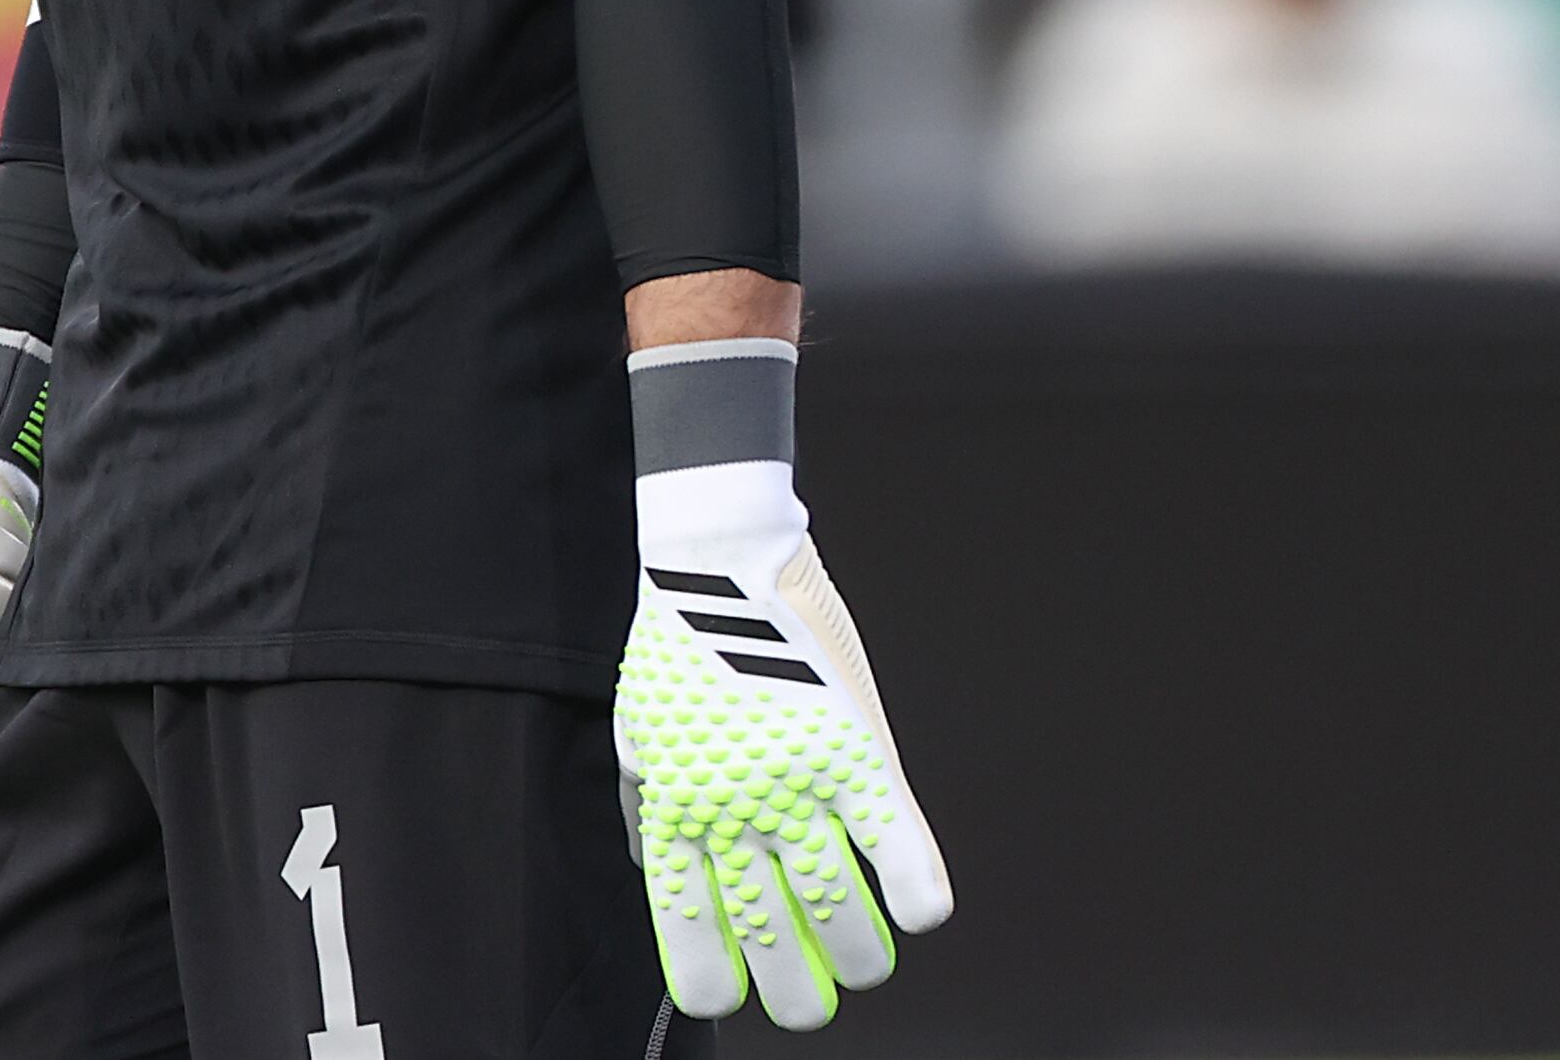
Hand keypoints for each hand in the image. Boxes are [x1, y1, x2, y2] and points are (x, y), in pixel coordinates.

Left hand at [617, 465, 950, 1027]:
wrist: (718, 561)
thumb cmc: (676, 644)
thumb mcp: (640, 734)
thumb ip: (649, 807)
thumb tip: (658, 867)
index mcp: (676, 808)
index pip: (691, 926)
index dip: (715, 979)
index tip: (732, 997)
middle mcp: (733, 808)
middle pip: (772, 935)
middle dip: (796, 988)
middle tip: (812, 998)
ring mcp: (797, 783)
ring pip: (838, 908)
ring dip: (858, 954)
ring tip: (867, 963)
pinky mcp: (853, 750)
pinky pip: (896, 841)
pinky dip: (916, 886)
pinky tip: (920, 912)